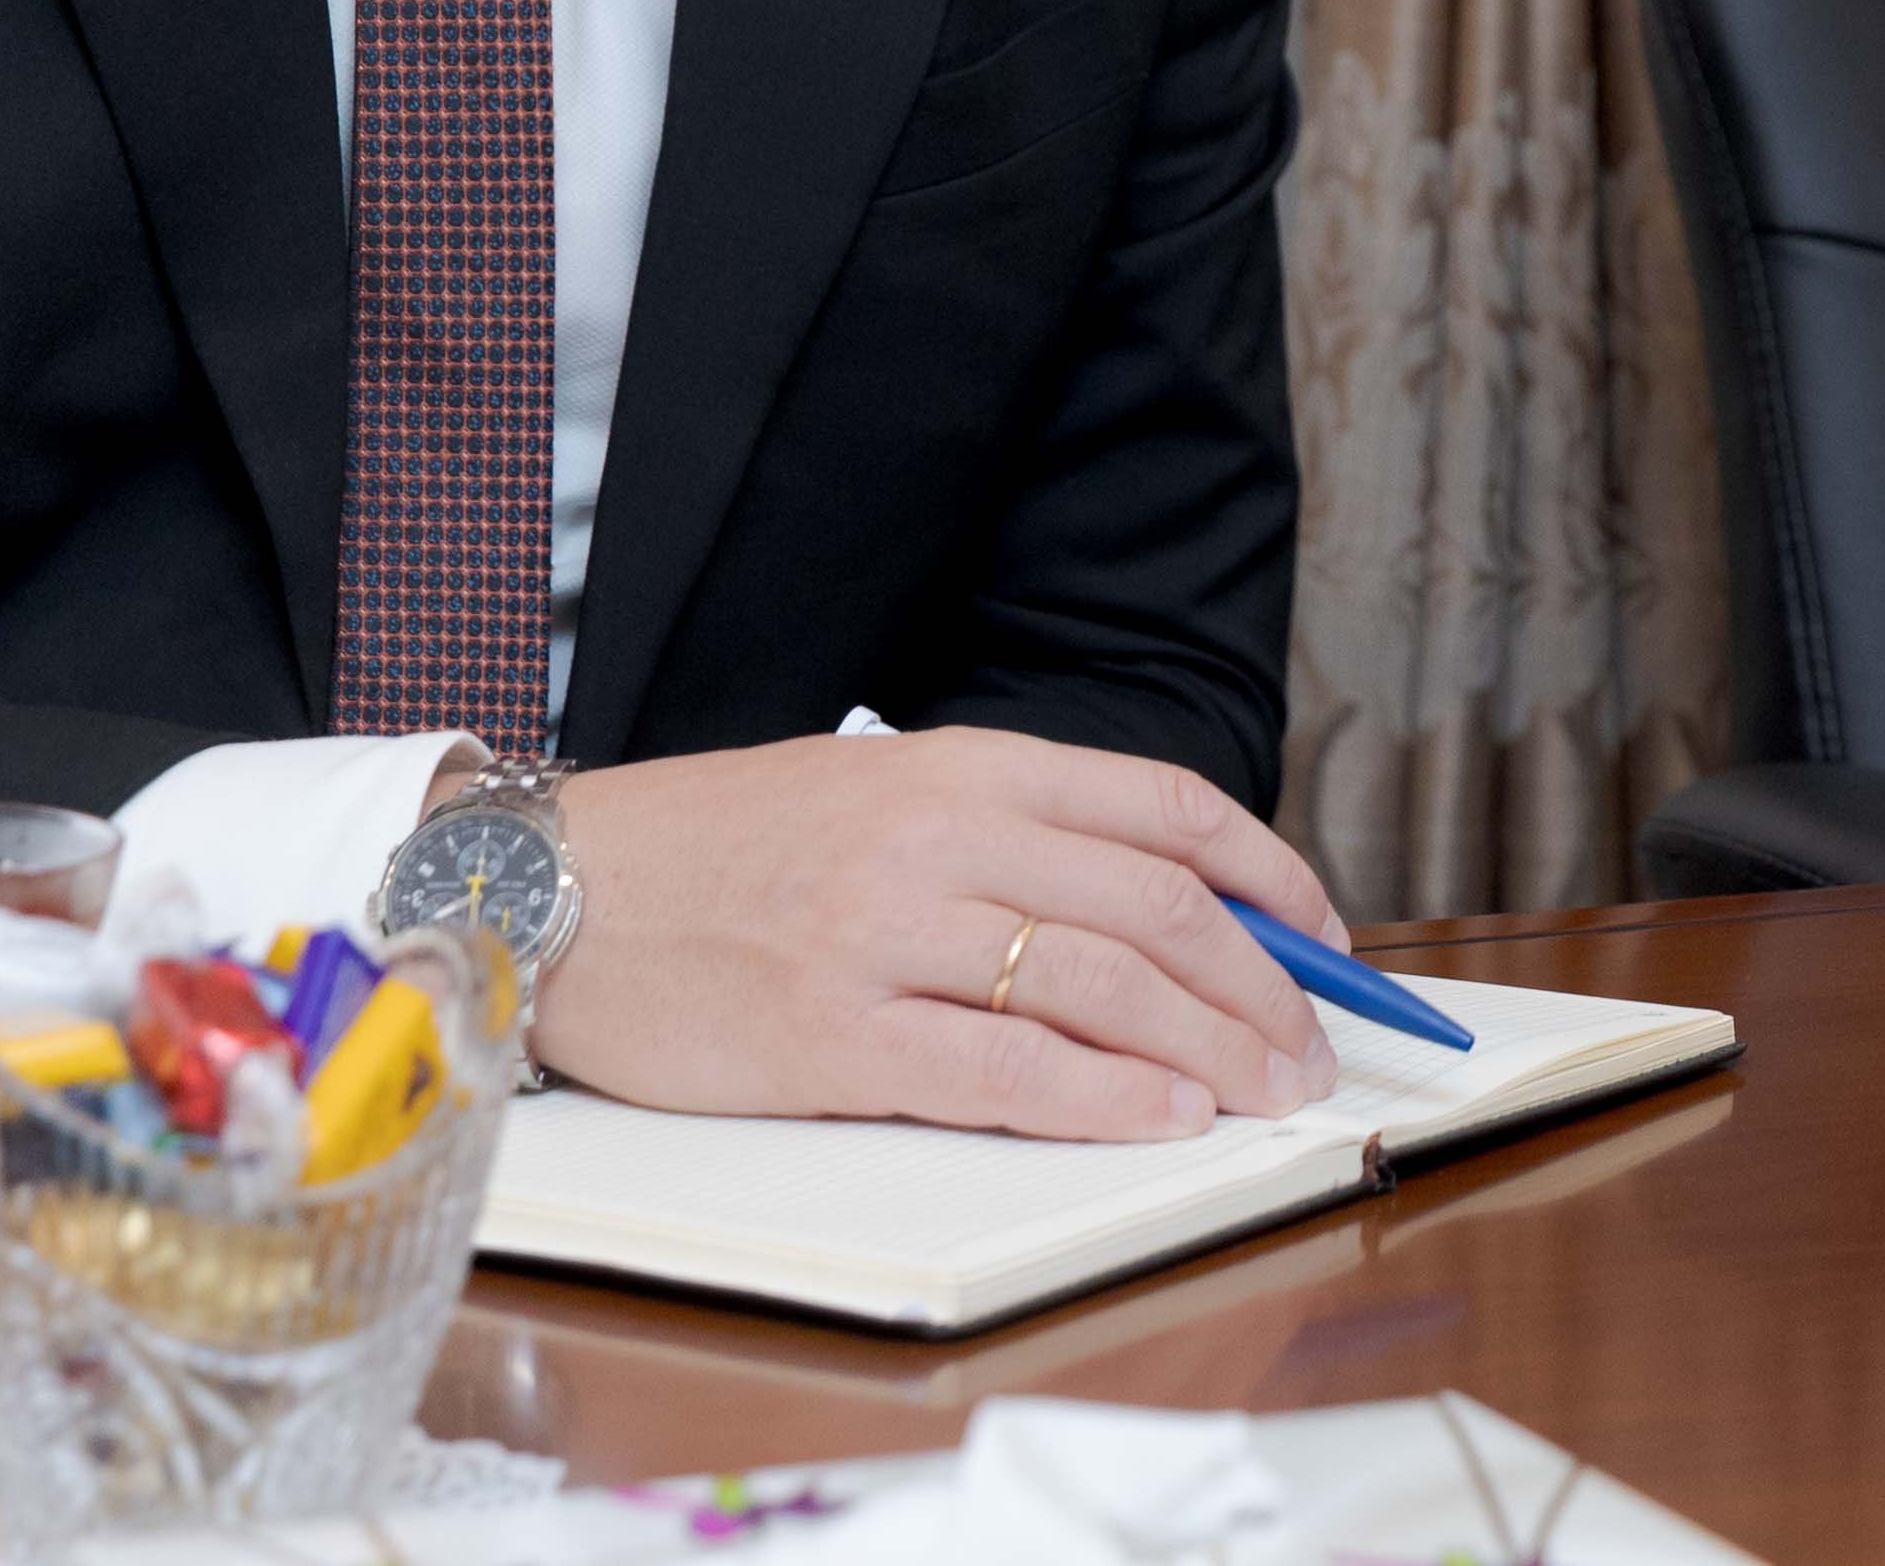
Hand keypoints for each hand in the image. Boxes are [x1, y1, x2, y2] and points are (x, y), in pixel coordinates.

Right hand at [541, 729, 1349, 1138]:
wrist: (559, 892)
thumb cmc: (722, 850)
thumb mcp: (874, 793)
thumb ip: (1005, 836)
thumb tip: (1156, 910)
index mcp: (959, 765)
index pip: (1162, 808)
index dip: (1270, 873)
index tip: (1325, 935)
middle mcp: (937, 837)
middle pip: (1153, 908)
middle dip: (1259, 984)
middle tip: (1309, 1045)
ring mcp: (886, 936)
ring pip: (1101, 988)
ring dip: (1210, 1048)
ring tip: (1264, 1092)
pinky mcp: (837, 1038)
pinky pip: (1007, 1071)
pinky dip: (1106, 1099)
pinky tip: (1164, 1118)